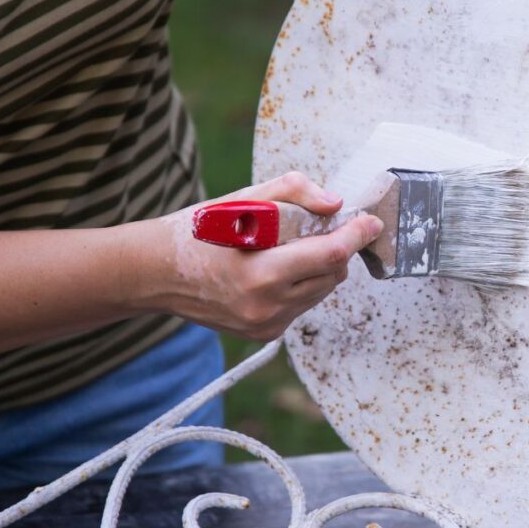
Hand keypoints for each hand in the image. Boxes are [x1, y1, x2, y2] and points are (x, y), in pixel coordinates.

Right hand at [127, 172, 383, 340]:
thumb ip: (293, 194)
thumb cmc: (199, 230)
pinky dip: (303, 282)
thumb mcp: (242, 199)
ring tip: (295, 245)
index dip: (357, 235)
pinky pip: (303, 304)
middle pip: (333, 275)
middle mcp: (267, 307)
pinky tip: (279, 268)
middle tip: (326, 225)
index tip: (372, 221)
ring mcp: (266, 325)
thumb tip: (334, 204)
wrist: (156, 274)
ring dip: (323, 266)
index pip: (330, 255)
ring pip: (322, 291)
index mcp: (261, 274)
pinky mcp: (265, 334)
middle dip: (339, 248)